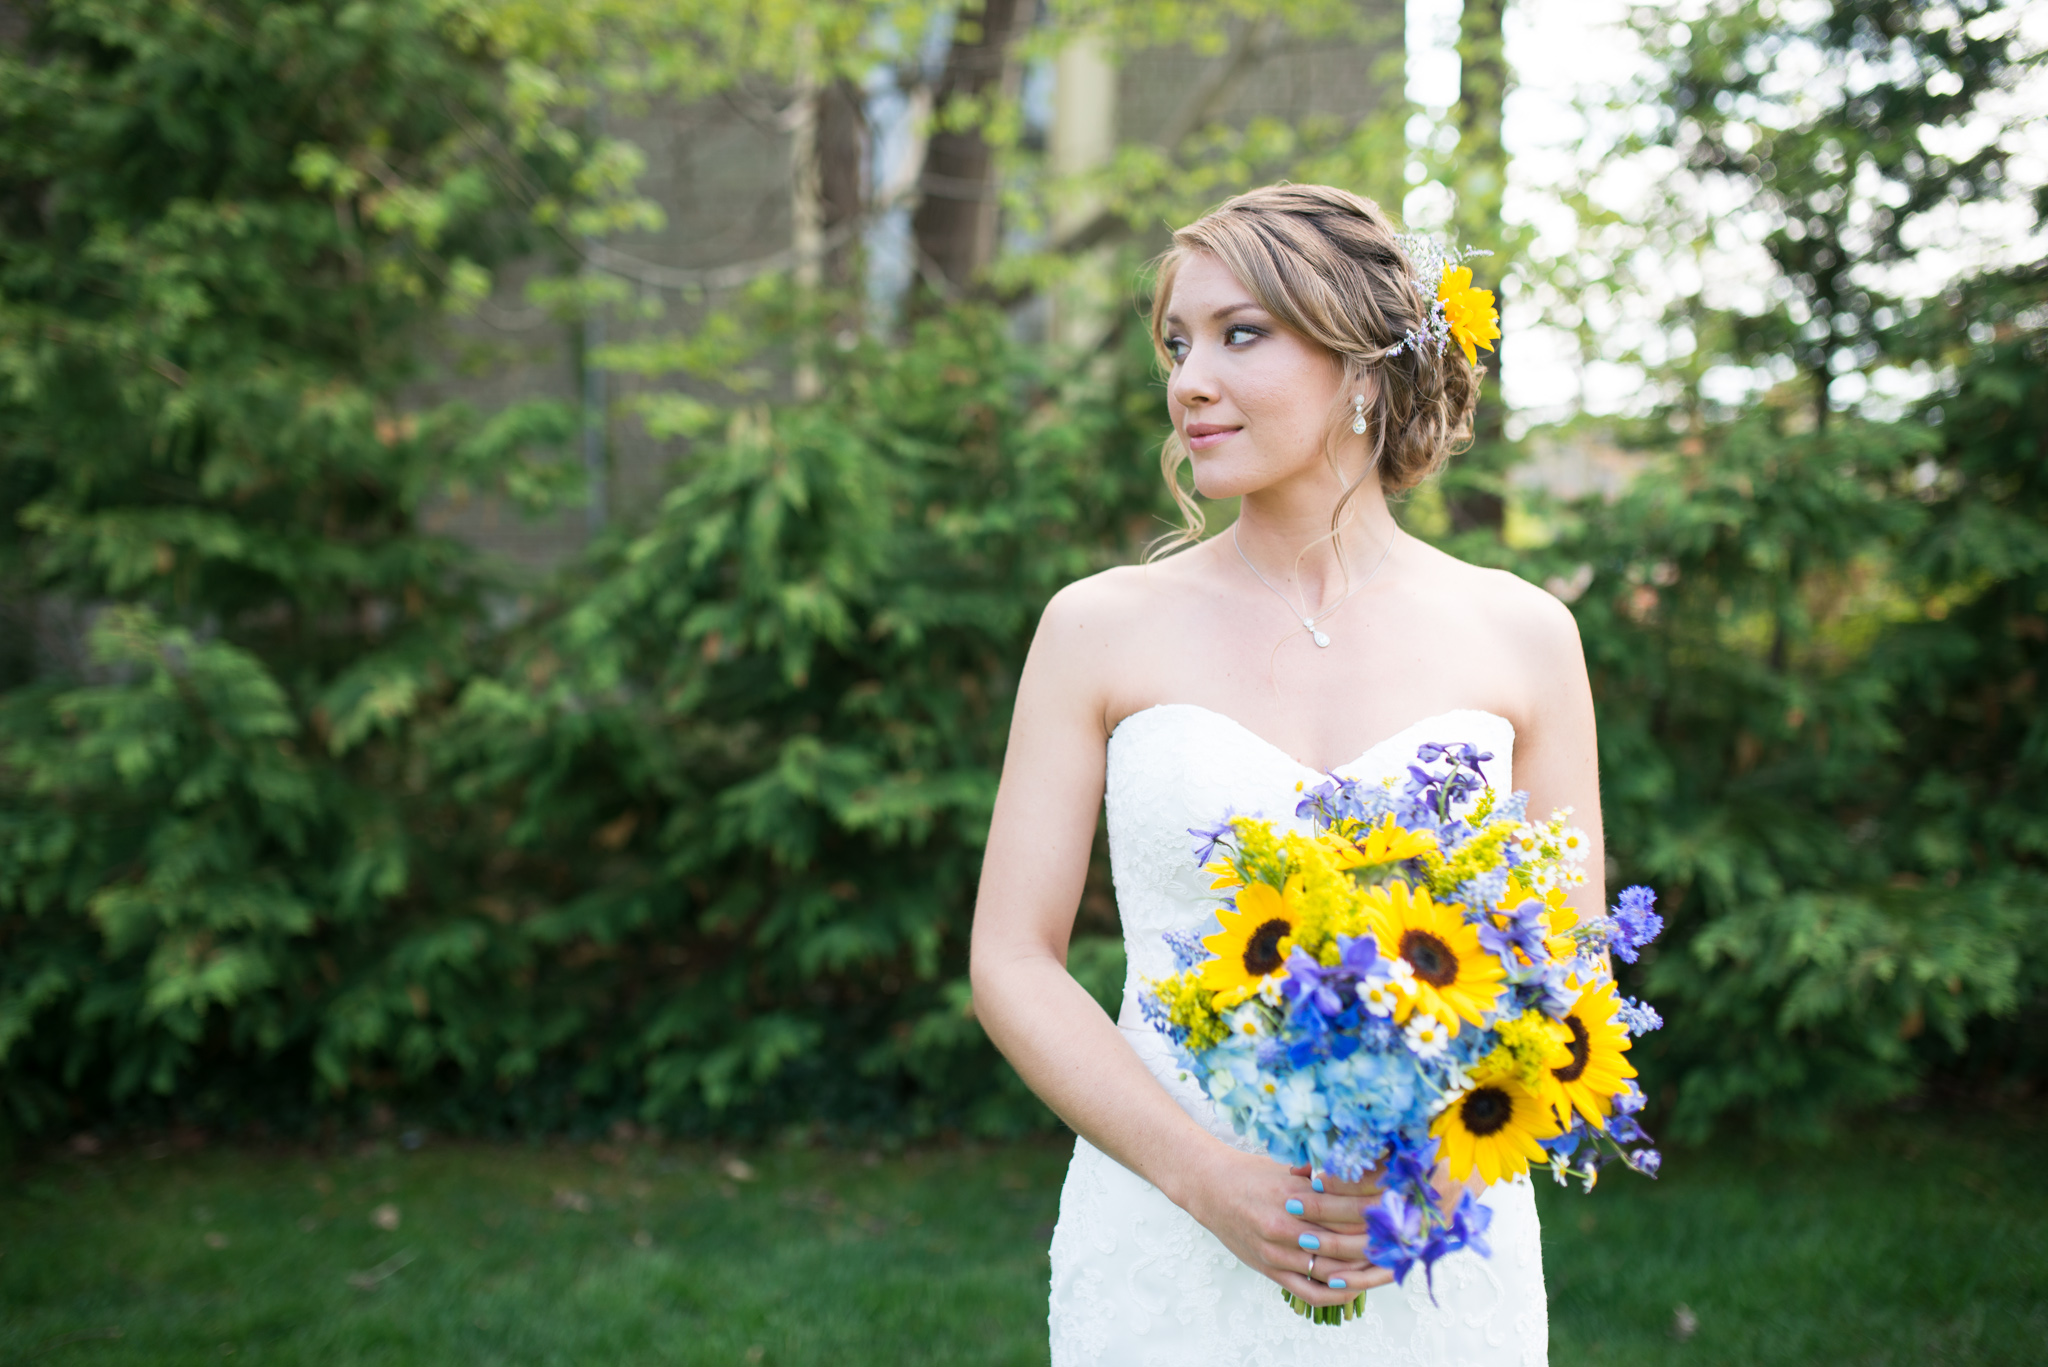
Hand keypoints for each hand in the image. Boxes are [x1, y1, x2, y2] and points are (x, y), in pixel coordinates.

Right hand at [1174, 1146, 1394, 1306]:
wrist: (1207, 1187)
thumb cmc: (1250, 1174)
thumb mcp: (1286, 1167)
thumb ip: (1320, 1177)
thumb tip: (1359, 1174)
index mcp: (1292, 1194)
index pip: (1344, 1206)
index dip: (1375, 1209)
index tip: (1399, 1207)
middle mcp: (1284, 1225)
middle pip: (1343, 1240)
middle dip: (1378, 1241)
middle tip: (1404, 1239)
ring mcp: (1276, 1252)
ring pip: (1331, 1270)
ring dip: (1364, 1271)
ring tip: (1390, 1265)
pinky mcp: (1270, 1270)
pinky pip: (1310, 1292)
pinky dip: (1337, 1293)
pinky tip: (1356, 1287)